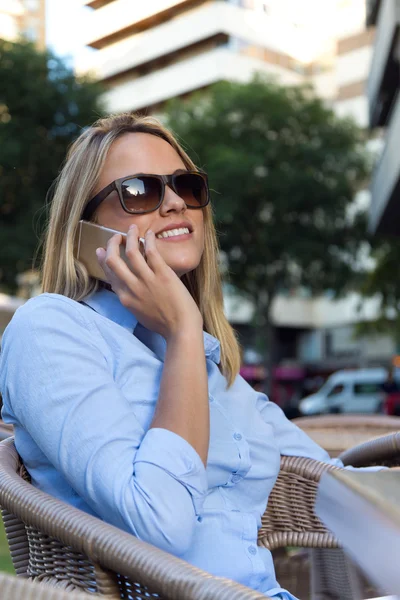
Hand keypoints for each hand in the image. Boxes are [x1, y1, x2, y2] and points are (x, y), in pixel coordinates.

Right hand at [96, 224, 202, 339]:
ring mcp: (147, 280)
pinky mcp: (163, 274)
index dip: (103, 260)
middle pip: (113, 260)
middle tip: (116, 237)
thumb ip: (132, 300)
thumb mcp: (140, 313)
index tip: (101, 250)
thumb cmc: (163, 324)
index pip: (109, 274)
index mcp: (125, 298)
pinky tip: (149, 234)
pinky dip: (148, 240)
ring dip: (129, 236)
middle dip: (111, 244)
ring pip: (131, 251)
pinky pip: (151, 252)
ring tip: (131, 228)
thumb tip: (129, 289)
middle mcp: (132, 287)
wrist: (181, 329)